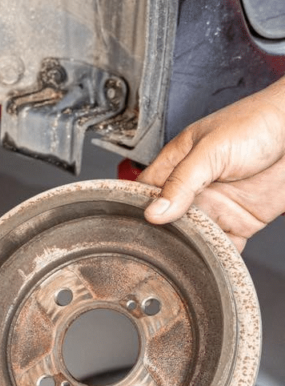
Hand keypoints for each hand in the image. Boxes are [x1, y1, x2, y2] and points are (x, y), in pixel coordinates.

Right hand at [138, 77, 284, 250]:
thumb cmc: (257, 123)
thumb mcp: (210, 149)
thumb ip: (182, 182)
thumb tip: (154, 212)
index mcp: (178, 164)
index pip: (146, 191)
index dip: (135, 208)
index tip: (127, 227)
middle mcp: (194, 188)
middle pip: (166, 219)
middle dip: (159, 234)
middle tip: (151, 250)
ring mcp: (217, 206)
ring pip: (191, 236)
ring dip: (186, 248)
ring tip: (177, 259)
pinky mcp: (240, 221)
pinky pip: (223, 246)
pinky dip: (216, 258)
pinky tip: (208, 262)